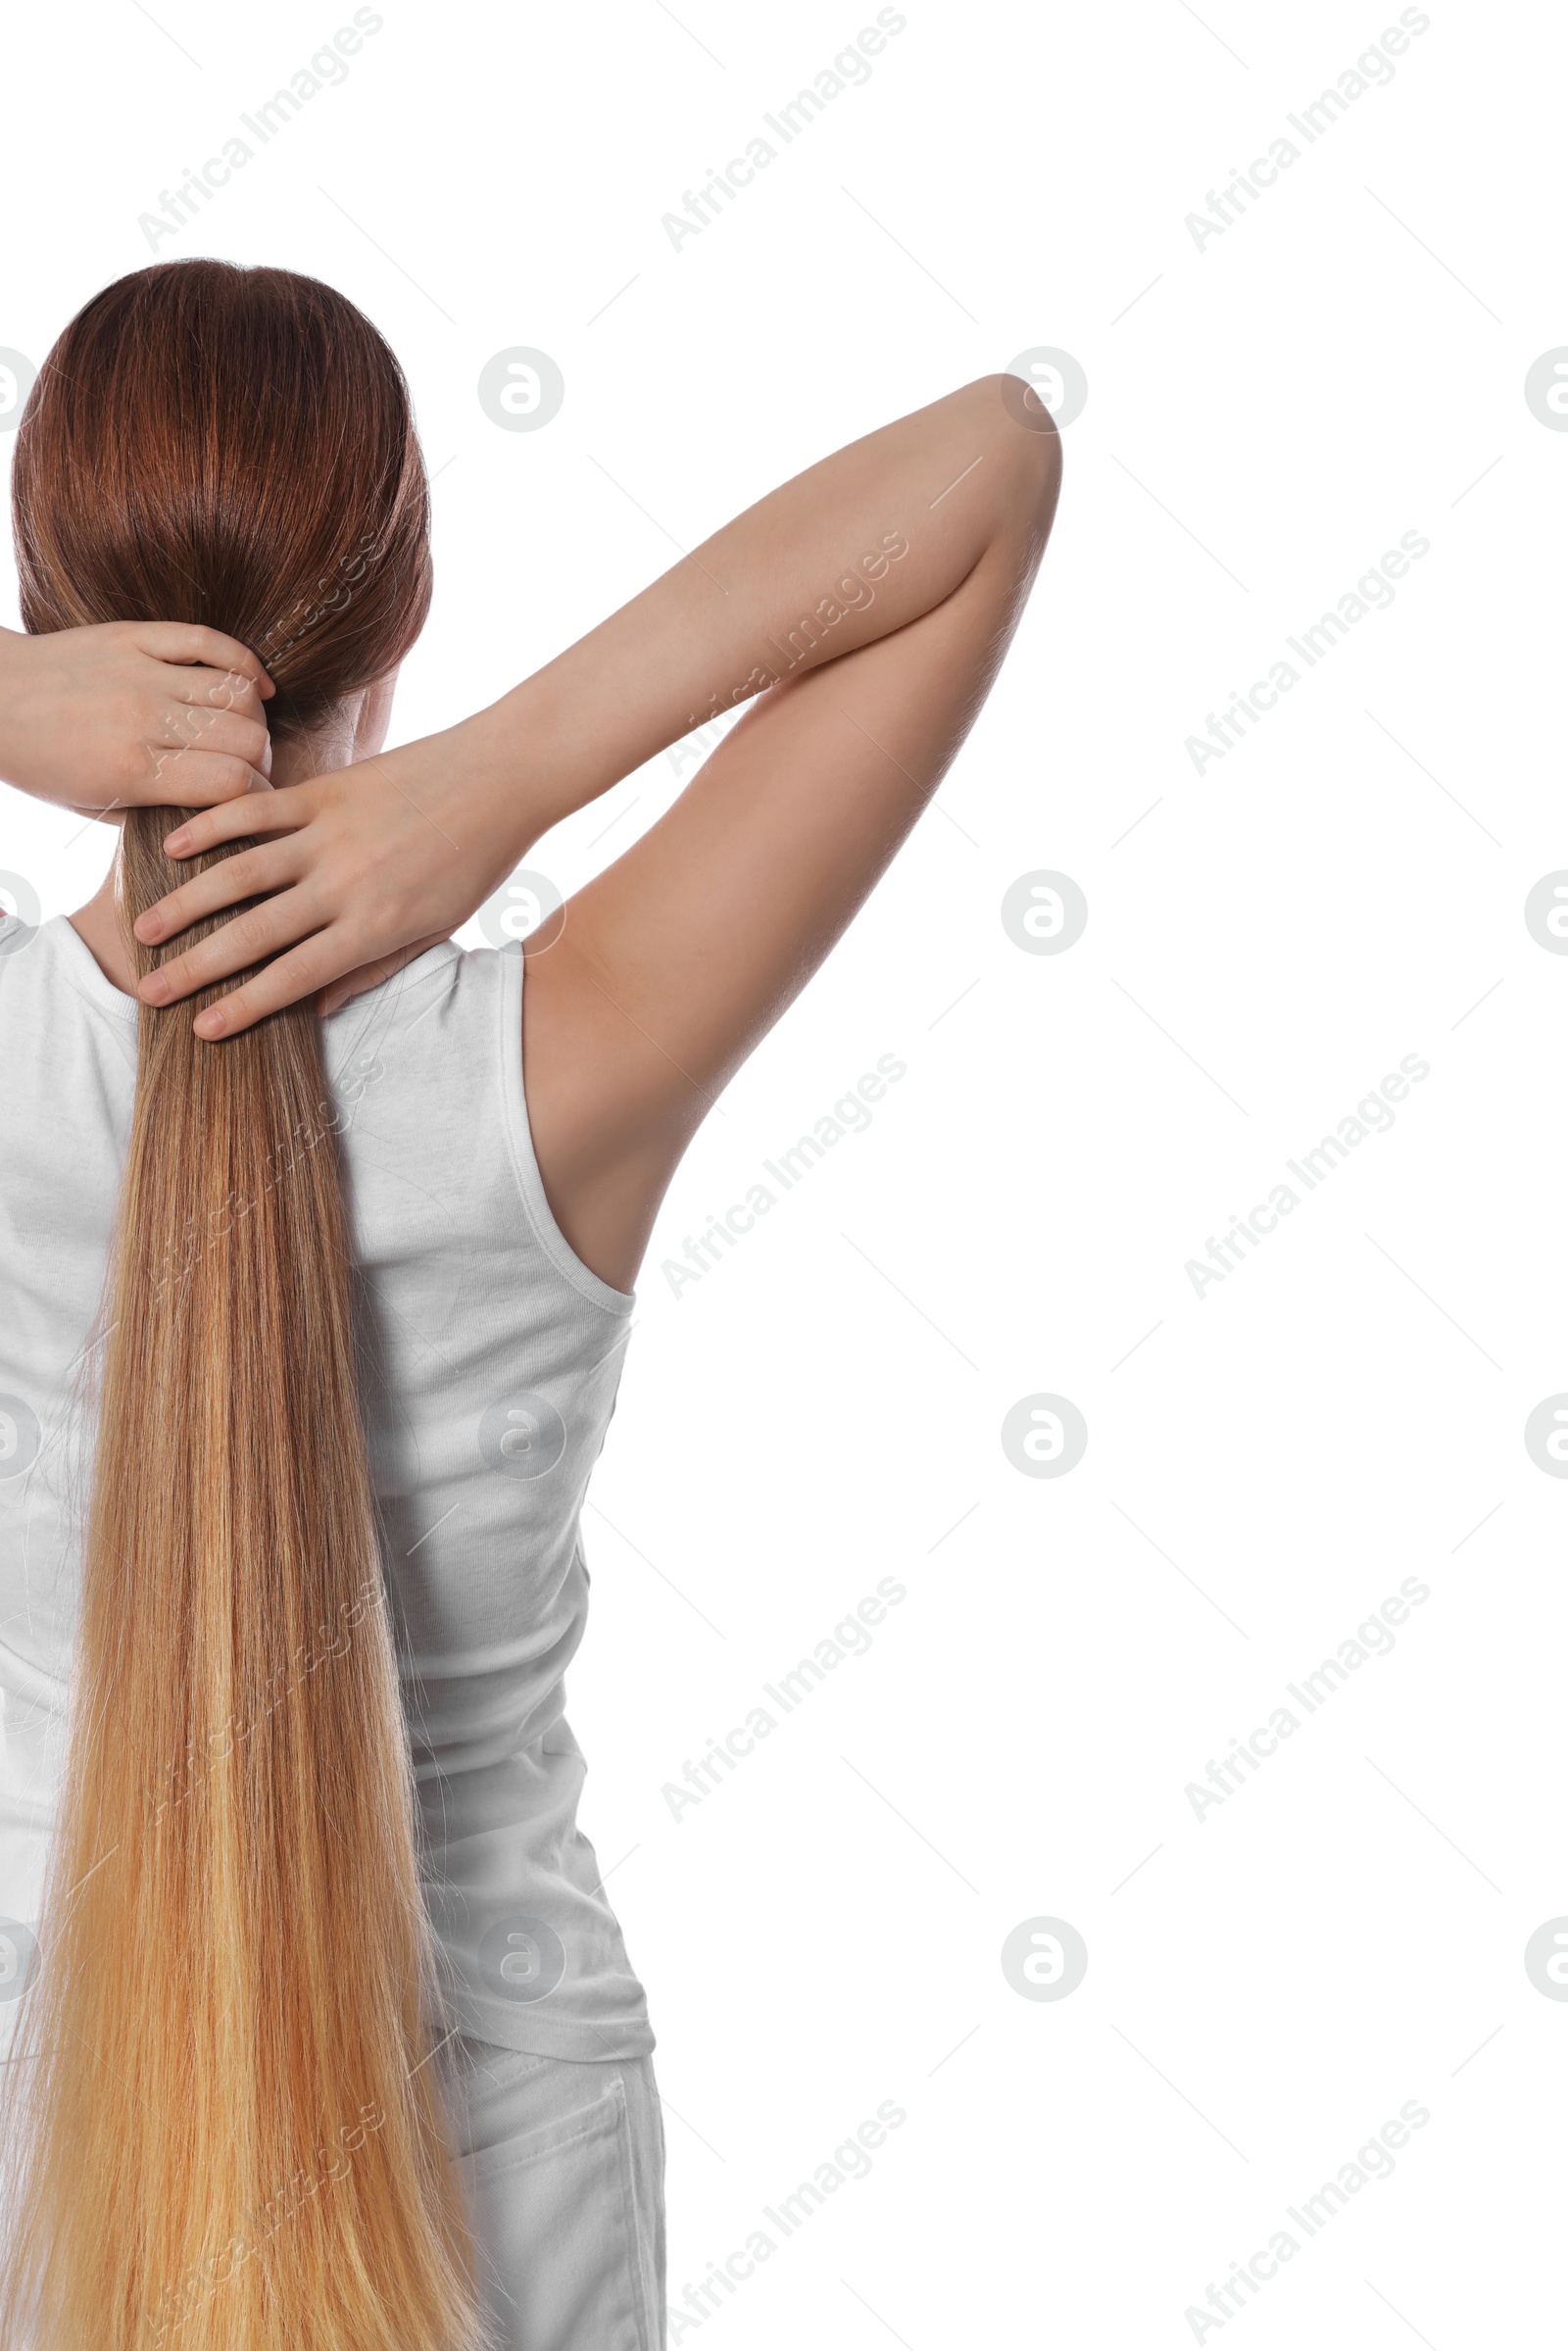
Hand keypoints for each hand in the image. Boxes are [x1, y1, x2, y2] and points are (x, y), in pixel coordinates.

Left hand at [0, 621, 274, 817]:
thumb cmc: (40, 763)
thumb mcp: (95, 807)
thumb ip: (160, 811)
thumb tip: (223, 814)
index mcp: (133, 771)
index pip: (234, 785)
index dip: (257, 798)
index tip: (254, 804)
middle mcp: (144, 718)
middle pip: (249, 739)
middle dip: (262, 762)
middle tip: (252, 771)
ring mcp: (142, 672)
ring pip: (239, 693)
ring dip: (255, 720)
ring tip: (246, 734)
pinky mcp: (136, 636)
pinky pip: (212, 642)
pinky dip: (247, 664)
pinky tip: (257, 686)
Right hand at [130, 720, 532, 1035]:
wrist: (501, 779)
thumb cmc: (475, 861)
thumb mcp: (438, 929)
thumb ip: (376, 968)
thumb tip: (318, 1008)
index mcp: (373, 929)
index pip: (294, 978)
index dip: (244, 1007)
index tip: (201, 1029)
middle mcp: (343, 886)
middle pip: (254, 934)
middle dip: (196, 968)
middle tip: (148, 991)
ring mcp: (329, 835)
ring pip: (240, 873)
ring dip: (186, 902)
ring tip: (144, 928)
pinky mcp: (324, 792)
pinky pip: (256, 811)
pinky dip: (212, 828)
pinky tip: (174, 848)